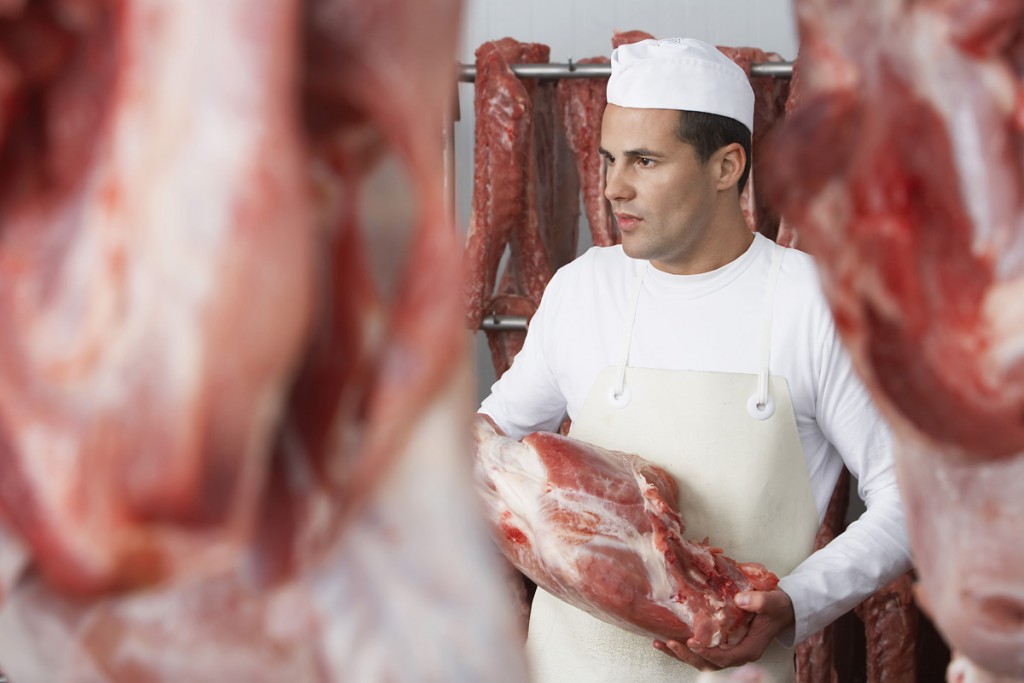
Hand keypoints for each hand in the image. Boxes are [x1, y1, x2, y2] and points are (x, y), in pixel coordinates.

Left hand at [653, 589, 794, 669]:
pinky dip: (683, 647)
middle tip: (670, 643)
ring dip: (681, 654)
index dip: (708, 653)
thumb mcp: (773, 602)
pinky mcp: (721, 644)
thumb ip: (760, 602)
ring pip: (702, 661)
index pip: (726, 658)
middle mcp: (737, 654)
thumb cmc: (778, 607)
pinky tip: (666, 639)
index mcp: (749, 649)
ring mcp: (728, 650)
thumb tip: (739, 599)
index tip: (693, 642)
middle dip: (688, 656)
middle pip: (710, 664)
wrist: (782, 609)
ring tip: (660, 643)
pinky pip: (700, 651)